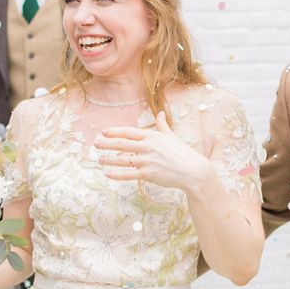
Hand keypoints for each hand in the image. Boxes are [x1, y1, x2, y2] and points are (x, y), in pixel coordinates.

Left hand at [95, 111, 212, 191]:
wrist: (193, 170)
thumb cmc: (183, 153)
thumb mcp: (172, 137)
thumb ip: (163, 126)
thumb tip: (160, 114)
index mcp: (152, 137)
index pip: (128, 132)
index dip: (114, 132)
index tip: (103, 132)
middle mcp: (148, 147)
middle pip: (122, 144)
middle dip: (107, 144)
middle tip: (95, 144)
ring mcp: (147, 161)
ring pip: (122, 160)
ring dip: (109, 159)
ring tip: (99, 159)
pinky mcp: (148, 174)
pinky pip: (128, 174)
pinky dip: (116, 174)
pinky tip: (107, 173)